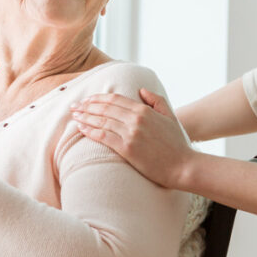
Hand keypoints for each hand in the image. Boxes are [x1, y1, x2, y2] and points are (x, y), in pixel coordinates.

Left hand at [70, 89, 193, 188]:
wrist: (183, 166)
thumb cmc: (176, 143)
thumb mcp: (169, 116)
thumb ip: (155, 100)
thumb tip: (141, 90)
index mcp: (144, 110)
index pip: (115, 100)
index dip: (98, 98)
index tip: (87, 100)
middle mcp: (135, 119)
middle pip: (104, 109)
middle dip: (86, 106)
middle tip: (74, 107)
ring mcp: (131, 134)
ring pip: (101, 122)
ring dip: (85, 118)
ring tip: (74, 116)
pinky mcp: (127, 149)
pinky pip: (104, 137)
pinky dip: (90, 131)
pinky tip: (82, 129)